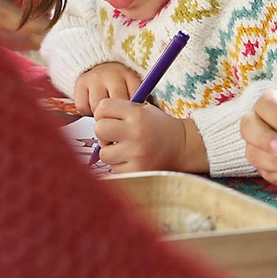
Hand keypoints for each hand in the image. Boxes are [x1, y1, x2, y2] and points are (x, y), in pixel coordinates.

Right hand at [72, 62, 140, 115]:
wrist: (98, 66)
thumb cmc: (119, 85)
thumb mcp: (132, 89)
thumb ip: (137, 103)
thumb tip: (140, 124)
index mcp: (130, 76)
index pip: (133, 99)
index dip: (130, 113)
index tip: (129, 119)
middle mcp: (113, 75)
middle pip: (115, 104)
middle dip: (115, 116)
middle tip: (115, 120)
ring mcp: (95, 77)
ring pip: (97, 107)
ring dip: (100, 115)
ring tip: (104, 112)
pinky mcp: (80, 83)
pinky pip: (83, 107)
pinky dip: (87, 111)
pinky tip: (92, 107)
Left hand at [92, 98, 207, 172]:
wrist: (182, 147)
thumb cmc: (158, 127)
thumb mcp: (144, 110)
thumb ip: (120, 110)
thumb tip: (94, 118)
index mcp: (137, 114)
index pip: (103, 107)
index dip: (104, 113)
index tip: (111, 118)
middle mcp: (135, 133)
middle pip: (99, 129)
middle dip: (104, 132)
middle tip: (114, 135)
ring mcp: (135, 154)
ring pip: (104, 153)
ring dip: (111, 151)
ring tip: (125, 149)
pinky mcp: (136, 171)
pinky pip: (114, 168)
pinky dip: (120, 164)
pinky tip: (133, 159)